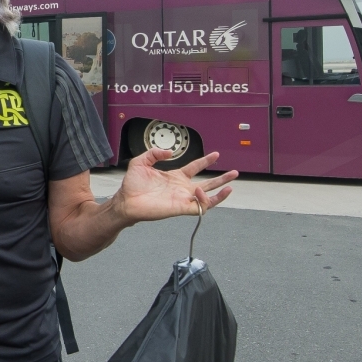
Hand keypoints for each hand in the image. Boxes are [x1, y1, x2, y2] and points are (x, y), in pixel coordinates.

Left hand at [113, 149, 237, 224]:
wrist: (126, 201)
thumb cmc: (132, 185)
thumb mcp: (141, 161)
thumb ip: (155, 153)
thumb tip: (170, 153)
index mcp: (175, 177)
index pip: (195, 168)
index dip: (206, 161)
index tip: (216, 155)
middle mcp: (182, 188)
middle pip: (207, 183)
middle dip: (222, 179)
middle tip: (234, 173)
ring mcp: (183, 199)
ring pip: (208, 198)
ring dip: (220, 193)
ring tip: (230, 187)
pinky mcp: (181, 208)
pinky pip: (199, 206)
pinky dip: (205, 200)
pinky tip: (202, 191)